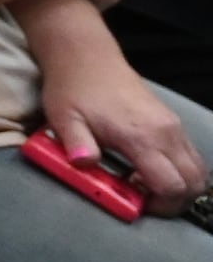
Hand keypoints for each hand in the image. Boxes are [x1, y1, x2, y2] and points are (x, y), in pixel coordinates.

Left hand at [39, 42, 210, 206]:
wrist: (86, 56)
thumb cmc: (72, 89)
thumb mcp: (64, 118)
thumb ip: (75, 144)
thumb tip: (82, 164)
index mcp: (141, 136)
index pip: (172, 185)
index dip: (159, 206)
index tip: (135, 204)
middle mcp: (166, 132)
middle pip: (194, 182)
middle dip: (174, 201)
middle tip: (142, 198)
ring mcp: (173, 125)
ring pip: (197, 169)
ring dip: (179, 185)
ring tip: (144, 182)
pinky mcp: (172, 121)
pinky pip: (190, 155)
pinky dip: (179, 170)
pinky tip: (148, 166)